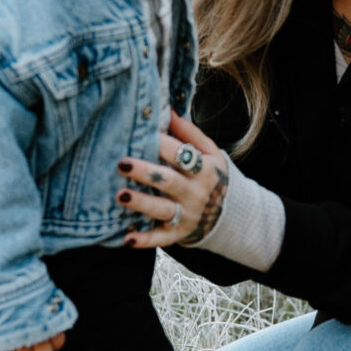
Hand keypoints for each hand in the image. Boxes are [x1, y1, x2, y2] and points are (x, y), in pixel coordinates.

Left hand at [116, 111, 229, 249]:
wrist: (231, 215)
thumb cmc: (211, 176)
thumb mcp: (210, 152)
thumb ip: (190, 133)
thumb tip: (166, 109)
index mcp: (204, 169)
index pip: (181, 154)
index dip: (160, 143)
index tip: (140, 133)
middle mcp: (195, 192)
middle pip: (169, 181)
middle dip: (145, 172)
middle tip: (121, 163)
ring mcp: (187, 215)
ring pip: (162, 209)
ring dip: (141, 203)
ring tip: (120, 195)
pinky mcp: (178, 234)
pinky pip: (160, 239)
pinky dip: (144, 240)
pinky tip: (127, 239)